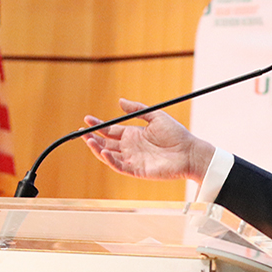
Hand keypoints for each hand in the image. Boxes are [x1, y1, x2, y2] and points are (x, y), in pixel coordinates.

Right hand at [82, 98, 214, 182]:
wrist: (189, 152)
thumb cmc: (176, 134)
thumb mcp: (156, 116)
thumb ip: (137, 110)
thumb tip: (119, 101)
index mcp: (134, 134)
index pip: (111, 130)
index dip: (98, 126)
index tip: (87, 119)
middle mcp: (131, 147)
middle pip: (106, 143)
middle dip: (92, 138)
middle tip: (81, 132)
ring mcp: (133, 159)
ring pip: (109, 155)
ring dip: (97, 149)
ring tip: (88, 140)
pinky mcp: (137, 170)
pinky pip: (120, 166)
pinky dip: (110, 160)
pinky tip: (104, 152)